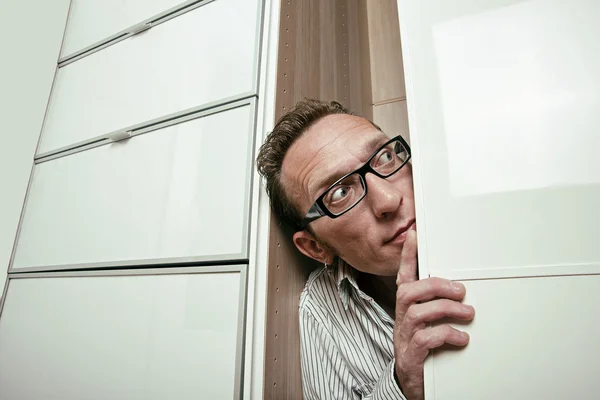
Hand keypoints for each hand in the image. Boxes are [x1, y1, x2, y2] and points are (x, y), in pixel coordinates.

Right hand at [393, 230, 474, 399]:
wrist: (412, 383)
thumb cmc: (424, 349)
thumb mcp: (429, 323)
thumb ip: (438, 305)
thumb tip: (462, 289)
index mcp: (407, 308)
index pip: (403, 277)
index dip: (407, 256)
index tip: (415, 235)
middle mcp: (402, 319)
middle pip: (409, 291)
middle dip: (436, 286)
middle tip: (461, 291)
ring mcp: (404, 336)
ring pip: (418, 312)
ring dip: (446, 309)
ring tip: (468, 314)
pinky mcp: (411, 355)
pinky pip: (425, 338)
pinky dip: (446, 334)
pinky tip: (461, 338)